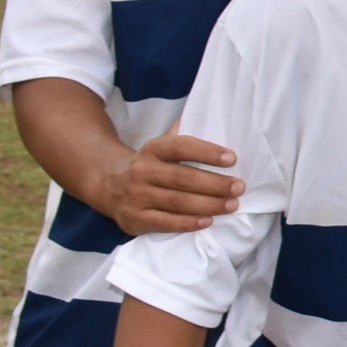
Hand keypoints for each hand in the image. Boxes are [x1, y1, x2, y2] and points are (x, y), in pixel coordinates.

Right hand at [95, 130, 241, 235]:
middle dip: (215, 183)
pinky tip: (208, 221)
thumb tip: (212, 123)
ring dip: (208, 204)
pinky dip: (187, 223)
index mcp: (152, 149)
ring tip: (231, 204)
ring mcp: (136, 196)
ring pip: (177, 202)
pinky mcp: (134, 218)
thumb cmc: (149, 165)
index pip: (181, 147)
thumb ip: (182, 138)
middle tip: (239, 187)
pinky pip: (164, 222)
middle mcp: (142, 171)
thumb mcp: (160, 147)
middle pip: (183, 178)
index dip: (206, 152)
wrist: (107, 184)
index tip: (232, 158)